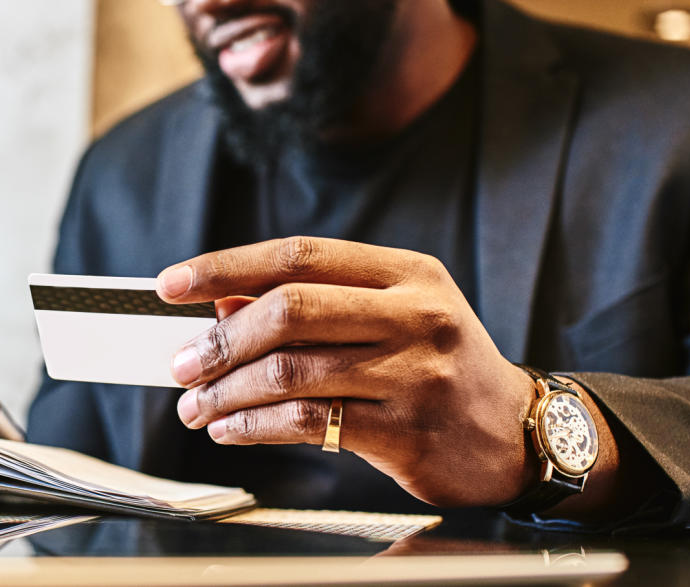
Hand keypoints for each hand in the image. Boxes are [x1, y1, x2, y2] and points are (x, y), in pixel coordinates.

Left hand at [156, 236, 537, 506]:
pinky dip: (253, 426)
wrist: (516, 434)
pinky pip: (307, 423)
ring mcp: (415, 372)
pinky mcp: (406, 430)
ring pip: (292, 371)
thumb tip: (221, 305)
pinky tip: (230, 429)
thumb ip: (314, 305)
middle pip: (290, 309)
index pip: (300, 255)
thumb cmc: (439, 367)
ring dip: (226, 391)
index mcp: (408, 273)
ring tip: (195, 404)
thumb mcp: (390, 316)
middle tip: (181, 364)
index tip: (172, 283)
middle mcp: (416, 314)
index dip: (226, 267)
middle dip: (220, 339)